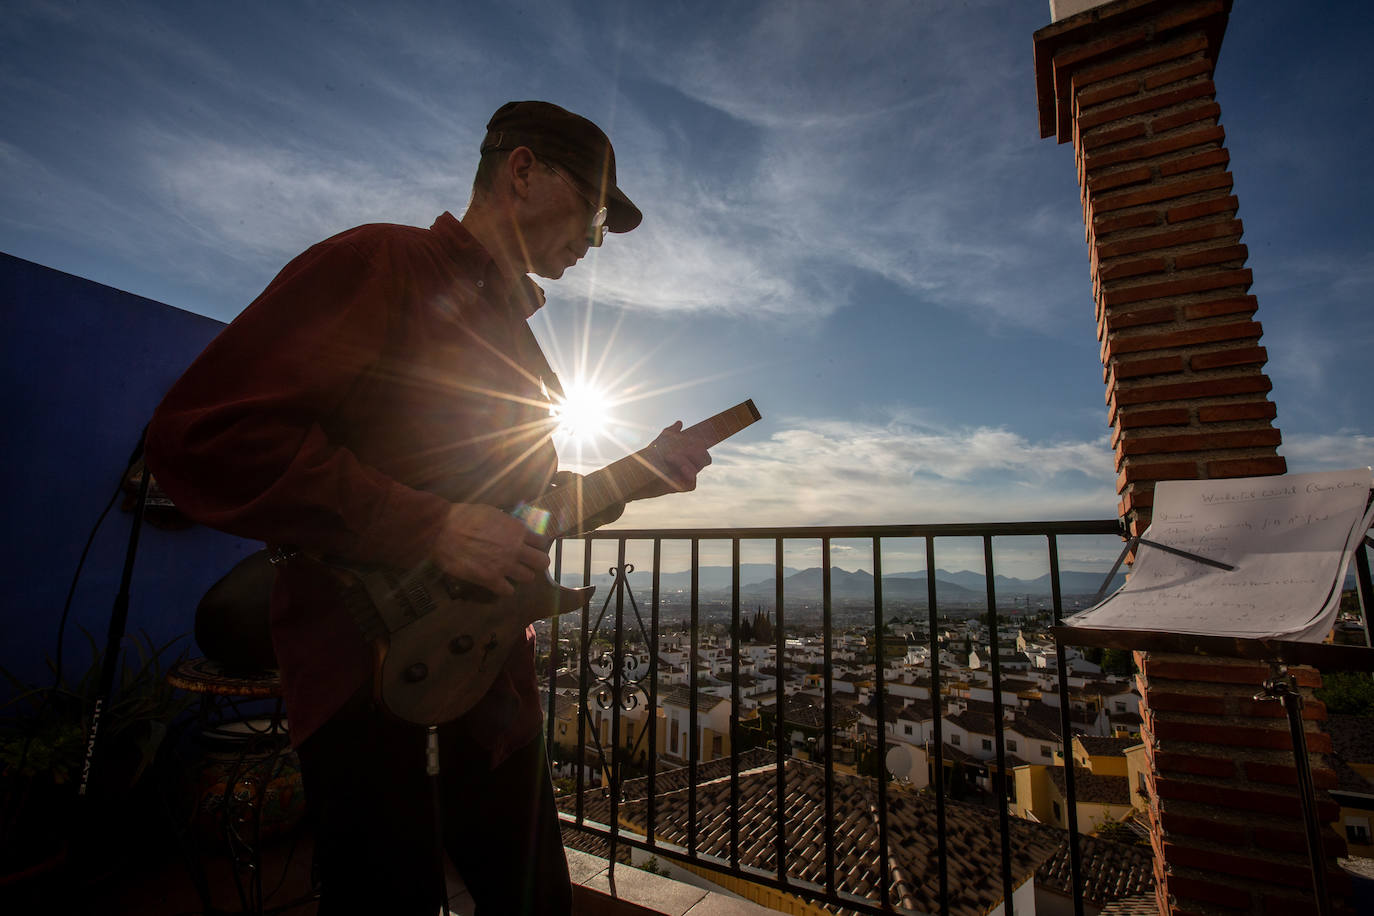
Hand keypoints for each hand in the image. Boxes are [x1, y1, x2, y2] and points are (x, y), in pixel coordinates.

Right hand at [431, 503, 549, 596]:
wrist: (442, 530)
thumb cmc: (465, 516)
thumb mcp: (493, 513)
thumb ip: (508, 524)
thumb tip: (516, 530)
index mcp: (517, 530)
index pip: (542, 542)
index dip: (537, 546)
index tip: (530, 548)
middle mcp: (516, 548)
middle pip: (542, 562)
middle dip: (536, 563)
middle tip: (526, 563)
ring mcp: (505, 565)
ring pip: (528, 578)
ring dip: (520, 575)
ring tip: (509, 573)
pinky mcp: (490, 579)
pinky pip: (508, 591)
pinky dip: (504, 588)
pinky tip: (497, 583)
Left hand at [633, 421, 712, 500]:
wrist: (638, 474)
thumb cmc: (649, 459)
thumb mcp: (659, 443)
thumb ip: (670, 433)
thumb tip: (680, 423)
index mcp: (687, 455)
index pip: (703, 451)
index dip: (703, 446)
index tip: (696, 441)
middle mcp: (688, 466)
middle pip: (705, 460)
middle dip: (695, 452)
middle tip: (683, 448)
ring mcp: (685, 477)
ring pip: (696, 470)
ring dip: (683, 461)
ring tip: (669, 457)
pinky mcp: (681, 487)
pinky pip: (691, 484)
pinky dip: (683, 478)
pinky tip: (673, 474)